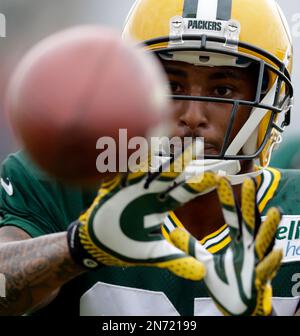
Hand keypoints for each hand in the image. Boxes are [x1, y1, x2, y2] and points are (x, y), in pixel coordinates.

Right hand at [67, 146, 216, 280]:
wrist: (97, 245)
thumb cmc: (126, 247)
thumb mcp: (154, 254)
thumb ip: (177, 260)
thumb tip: (203, 273)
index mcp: (162, 204)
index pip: (187, 190)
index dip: (202, 182)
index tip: (220, 174)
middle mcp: (150, 191)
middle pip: (171, 173)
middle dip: (186, 161)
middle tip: (201, 147)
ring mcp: (132, 186)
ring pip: (149, 166)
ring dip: (161, 154)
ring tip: (168, 141)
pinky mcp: (114, 184)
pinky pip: (122, 168)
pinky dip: (130, 158)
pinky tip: (139, 145)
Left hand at [170, 177, 282, 315]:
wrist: (238, 309)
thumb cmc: (226, 282)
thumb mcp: (205, 260)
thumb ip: (191, 246)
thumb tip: (173, 232)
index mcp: (238, 241)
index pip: (232, 215)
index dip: (226, 198)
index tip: (220, 178)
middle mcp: (249, 248)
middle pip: (249, 221)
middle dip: (250, 203)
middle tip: (251, 181)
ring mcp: (255, 262)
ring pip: (263, 243)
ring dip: (269, 228)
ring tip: (275, 212)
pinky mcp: (258, 280)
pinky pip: (266, 271)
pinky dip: (271, 262)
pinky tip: (277, 251)